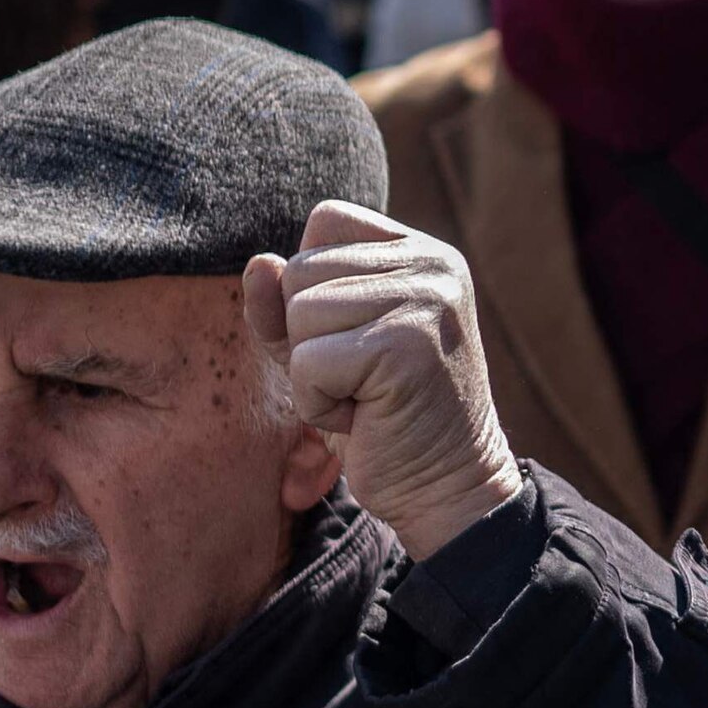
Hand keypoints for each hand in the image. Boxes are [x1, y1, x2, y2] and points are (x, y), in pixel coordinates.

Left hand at [242, 200, 520, 559]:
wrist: (449, 487)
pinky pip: (307, 362)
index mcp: (423, 252)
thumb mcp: (323, 350)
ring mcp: (426, 300)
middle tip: (363, 379)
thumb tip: (259, 264)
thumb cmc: (384, 419)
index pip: (327, 220)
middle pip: (301, 270)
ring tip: (365, 398)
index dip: (312, 285)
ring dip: (311, 375)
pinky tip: (365, 419)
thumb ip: (285, 305)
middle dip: (308, 338)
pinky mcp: (406, 345)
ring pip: (299, 313)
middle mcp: (433, 264)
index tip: (354, 339)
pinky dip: (320, 405)